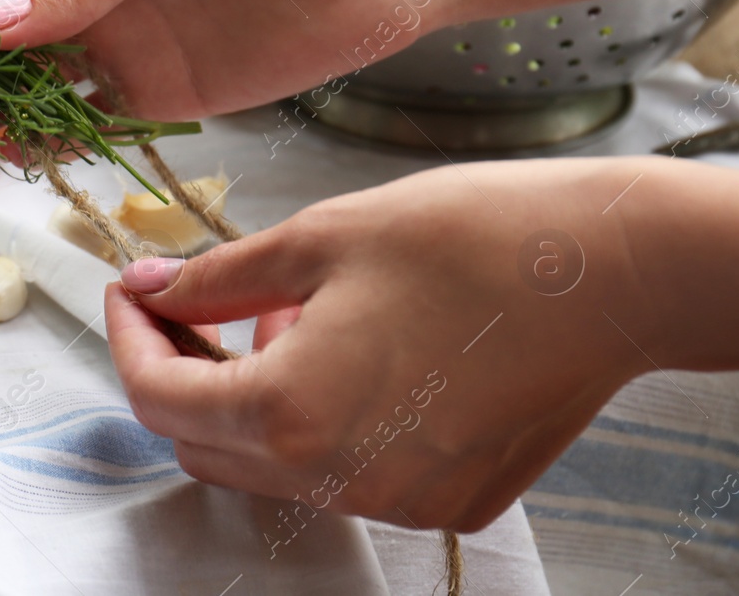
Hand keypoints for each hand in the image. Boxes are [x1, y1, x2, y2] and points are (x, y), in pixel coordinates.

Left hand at [104, 156, 723, 532]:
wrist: (608, 274)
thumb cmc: (466, 240)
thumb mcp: (318, 238)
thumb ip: (217, 277)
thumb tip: (152, 288)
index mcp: (292, 414)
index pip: (158, 400)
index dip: (130, 340)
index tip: (133, 291)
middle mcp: (339, 480)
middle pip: (206, 446)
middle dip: (184, 374)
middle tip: (201, 302)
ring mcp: (399, 501)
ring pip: (274, 466)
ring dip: (254, 398)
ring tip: (293, 316)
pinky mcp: (448, 501)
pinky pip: (348, 474)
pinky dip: (323, 423)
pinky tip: (356, 353)